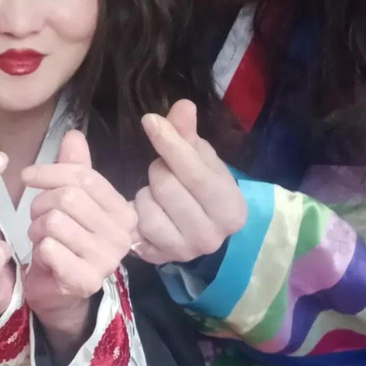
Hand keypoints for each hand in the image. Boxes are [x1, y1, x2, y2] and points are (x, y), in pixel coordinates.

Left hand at [21, 130, 136, 344]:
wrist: (60, 292)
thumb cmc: (65, 241)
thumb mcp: (70, 201)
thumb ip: (73, 168)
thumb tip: (73, 134)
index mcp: (123, 210)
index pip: (84, 177)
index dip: (50, 171)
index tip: (26, 176)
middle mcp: (122, 234)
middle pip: (67, 197)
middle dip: (40, 205)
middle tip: (37, 218)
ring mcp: (107, 259)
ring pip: (54, 222)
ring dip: (37, 229)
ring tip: (42, 239)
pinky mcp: (86, 279)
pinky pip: (50, 248)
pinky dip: (38, 250)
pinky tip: (45, 258)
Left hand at [133, 100, 245, 263]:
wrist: (201, 230)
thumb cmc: (203, 188)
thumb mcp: (202, 159)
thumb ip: (189, 134)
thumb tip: (182, 106)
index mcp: (231, 209)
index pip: (194, 172)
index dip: (170, 143)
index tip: (150, 121)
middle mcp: (211, 236)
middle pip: (166, 186)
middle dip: (159, 171)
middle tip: (164, 171)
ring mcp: (183, 252)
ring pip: (147, 207)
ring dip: (145, 193)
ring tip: (157, 193)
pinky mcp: (158, 259)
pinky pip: (134, 228)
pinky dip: (136, 212)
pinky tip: (146, 209)